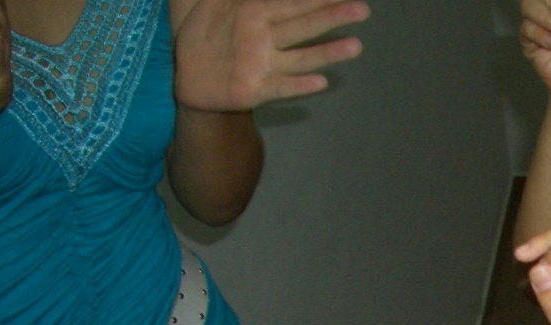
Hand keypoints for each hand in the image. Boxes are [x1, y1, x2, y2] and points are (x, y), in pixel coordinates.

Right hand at [173, 0, 368, 111]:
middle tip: (363, 9)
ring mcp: (257, 64)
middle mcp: (256, 35)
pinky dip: (300, 86)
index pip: (290, 0)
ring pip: (298, 56)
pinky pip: (281, 87)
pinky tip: (322, 83)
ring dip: (327, 52)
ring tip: (357, 46)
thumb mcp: (209, 1)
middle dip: (332, 15)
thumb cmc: (204, 34)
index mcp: (248, 10)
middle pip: (301, 23)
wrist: (186, 80)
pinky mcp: (254, 90)